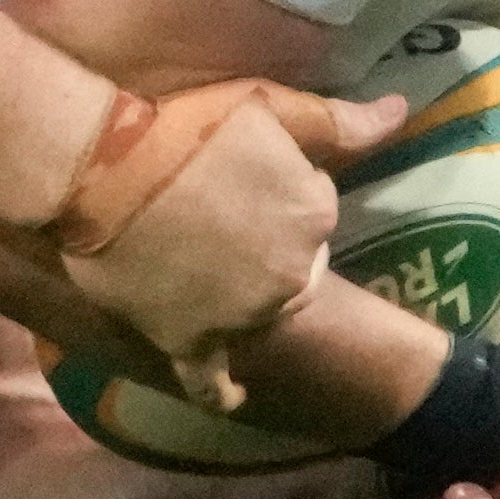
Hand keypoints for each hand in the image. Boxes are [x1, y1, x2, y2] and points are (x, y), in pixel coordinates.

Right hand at [33, 80, 381, 411]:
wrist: (98, 165)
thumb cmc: (179, 124)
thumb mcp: (265, 104)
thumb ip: (339, 119)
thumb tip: (400, 111)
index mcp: (315, 212)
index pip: (309, 208)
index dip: (271, 190)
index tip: (233, 174)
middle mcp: (291, 272)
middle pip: (286, 263)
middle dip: (258, 244)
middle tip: (208, 214)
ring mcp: (243, 315)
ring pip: (254, 310)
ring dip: (235, 294)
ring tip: (191, 263)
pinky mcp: (192, 342)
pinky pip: (213, 382)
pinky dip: (223, 391)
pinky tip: (233, 394)